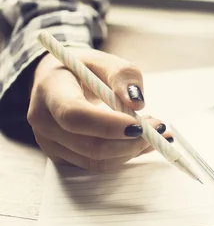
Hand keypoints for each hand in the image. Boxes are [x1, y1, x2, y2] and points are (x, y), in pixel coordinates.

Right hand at [28, 48, 169, 171]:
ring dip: (132, 150)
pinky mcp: (63, 157)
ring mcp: (51, 144)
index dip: (109, 125)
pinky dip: (125, 155)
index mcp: (50, 91)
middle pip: (90, 145)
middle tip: (158, 128)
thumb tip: (137, 102)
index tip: (140, 125)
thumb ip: (124, 76)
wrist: (59, 81)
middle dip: (131, 141)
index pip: (75, 115)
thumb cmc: (83, 69)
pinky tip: (142, 141)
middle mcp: (44, 122)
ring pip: (98, 161)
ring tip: (155, 133)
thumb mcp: (105, 61)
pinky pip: (98, 164)